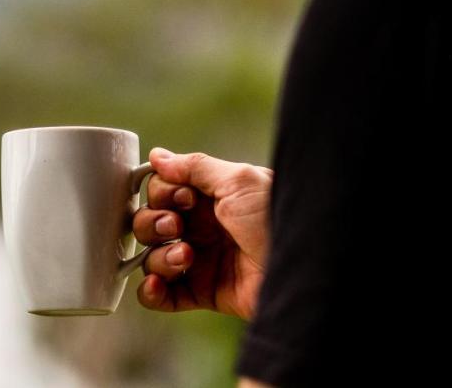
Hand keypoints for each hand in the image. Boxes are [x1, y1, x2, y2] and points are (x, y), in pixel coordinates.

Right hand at [132, 147, 271, 319]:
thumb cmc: (274, 219)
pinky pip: (163, 296)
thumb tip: (157, 156)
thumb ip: (195, 167)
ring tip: (186, 257)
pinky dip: (151, 291)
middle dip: (154, 223)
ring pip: (153, 257)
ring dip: (158, 256)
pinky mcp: (204, 292)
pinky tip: (156, 284)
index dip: (163, 193)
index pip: (163, 190)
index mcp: (210, 196)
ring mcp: (202, 260)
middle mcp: (202, 226)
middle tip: (175, 226)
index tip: (184, 198)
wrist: (301, 269)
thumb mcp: (238, 181)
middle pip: (151, 222)